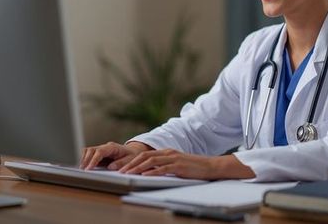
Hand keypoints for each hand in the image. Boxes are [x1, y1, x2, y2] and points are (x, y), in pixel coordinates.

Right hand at [79, 141, 150, 169]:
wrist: (133, 151)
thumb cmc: (132, 155)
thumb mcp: (130, 159)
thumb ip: (121, 163)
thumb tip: (110, 167)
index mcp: (113, 147)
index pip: (100, 151)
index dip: (93, 160)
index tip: (89, 168)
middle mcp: (105, 147)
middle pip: (91, 150)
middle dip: (85, 160)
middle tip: (82, 170)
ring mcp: (101, 149)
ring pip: (88, 151)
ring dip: (83, 159)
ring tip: (80, 169)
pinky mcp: (98, 154)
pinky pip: (89, 154)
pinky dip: (84, 159)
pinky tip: (83, 167)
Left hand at [119, 149, 255, 179]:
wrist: (211, 166)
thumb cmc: (193, 168)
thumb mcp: (176, 165)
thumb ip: (163, 167)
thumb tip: (148, 173)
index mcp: (166, 152)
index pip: (144, 155)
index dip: (130, 161)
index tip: (119, 167)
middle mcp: (168, 153)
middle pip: (144, 156)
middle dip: (128, 163)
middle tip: (116, 170)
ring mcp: (173, 158)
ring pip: (150, 161)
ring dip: (136, 168)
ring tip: (126, 173)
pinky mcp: (179, 166)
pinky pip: (162, 168)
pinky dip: (152, 172)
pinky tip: (144, 176)